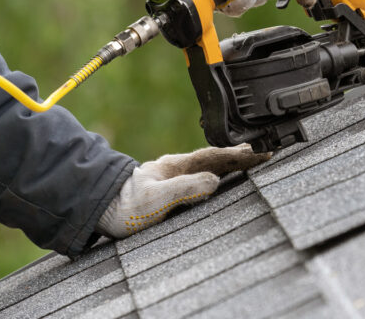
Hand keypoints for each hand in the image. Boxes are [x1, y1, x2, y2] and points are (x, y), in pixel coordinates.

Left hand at [95, 144, 270, 237]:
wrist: (98, 211)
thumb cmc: (123, 208)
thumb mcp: (156, 199)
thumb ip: (185, 189)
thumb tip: (214, 181)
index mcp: (176, 166)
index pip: (216, 157)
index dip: (241, 156)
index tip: (263, 153)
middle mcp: (176, 168)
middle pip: (216, 158)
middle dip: (242, 156)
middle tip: (266, 153)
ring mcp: (173, 177)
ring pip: (209, 166)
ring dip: (232, 164)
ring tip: (252, 162)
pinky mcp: (169, 190)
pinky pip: (201, 177)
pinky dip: (218, 174)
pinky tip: (222, 179)